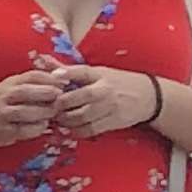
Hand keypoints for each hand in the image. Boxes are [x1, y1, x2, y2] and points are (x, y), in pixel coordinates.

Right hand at [0, 70, 67, 147]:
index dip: (50, 79)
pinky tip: (42, 126)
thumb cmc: (2, 102)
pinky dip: (37, 128)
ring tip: (53, 114)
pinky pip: (23, 129)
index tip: (65, 84)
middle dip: (46, 94)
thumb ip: (35, 82)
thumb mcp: (14, 86)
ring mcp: (2, 114)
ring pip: (24, 111)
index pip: (32, 76)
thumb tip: (63, 76)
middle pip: (26, 91)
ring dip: (42, 112)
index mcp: (10, 82)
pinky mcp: (3, 131)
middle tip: (61, 99)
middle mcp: (4, 96)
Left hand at [42, 65, 163, 140]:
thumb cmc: (116, 82)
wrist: (149, 96)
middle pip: (77, 97)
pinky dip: (76, 131)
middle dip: (59, 104)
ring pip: (80, 116)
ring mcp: (110, 107)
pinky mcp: (114, 121)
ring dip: (65, 120)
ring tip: (58, 118)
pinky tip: (71, 128)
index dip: (63, 75)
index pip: (79, 72)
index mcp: (99, 74)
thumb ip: (69, 70)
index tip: (52, 80)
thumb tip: (43, 60)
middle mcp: (105, 90)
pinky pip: (89, 129)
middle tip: (49, 107)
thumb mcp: (96, 72)